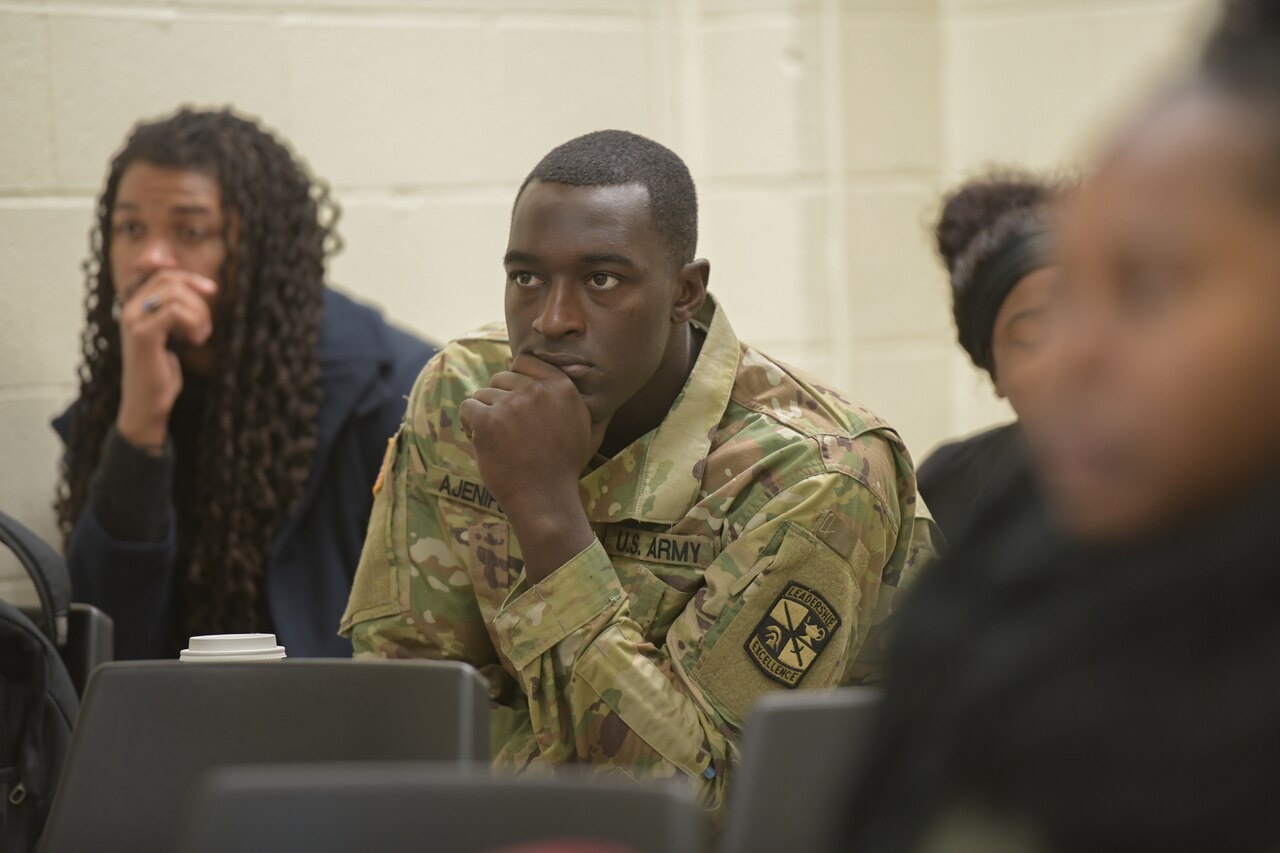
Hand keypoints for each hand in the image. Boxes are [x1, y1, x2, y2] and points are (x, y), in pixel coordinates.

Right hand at [116, 271, 216, 447]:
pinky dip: (195, 323)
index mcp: (135, 307)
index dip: (186, 275)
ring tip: (202, 335)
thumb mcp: (170, 337)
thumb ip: (174, 313)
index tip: (210, 290)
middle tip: (207, 323)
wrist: (146, 403)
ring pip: (175, 294)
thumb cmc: (160, 372)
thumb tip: (199, 289)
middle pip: (169, 279)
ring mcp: (134, 320)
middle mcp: (130, 309)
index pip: (159, 274)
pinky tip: (197, 340)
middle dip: (197, 296)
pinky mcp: (143, 334)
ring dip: (199, 313)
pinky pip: (177, 312)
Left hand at [459, 354, 608, 513]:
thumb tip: (606, 395)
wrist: (545, 499)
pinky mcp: (488, 422)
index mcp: (561, 387)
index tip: (516, 402)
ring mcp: (511, 405)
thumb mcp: (589, 432)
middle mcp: (537, 391)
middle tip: (507, 428)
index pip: (524, 361)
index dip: (514, 379)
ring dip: (485, 414)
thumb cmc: (565, 468)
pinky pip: (468, 407)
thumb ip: (592, 408)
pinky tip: (482, 441)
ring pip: (482, 394)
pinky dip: (469, 423)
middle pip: (500, 378)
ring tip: (497, 439)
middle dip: (499, 399)